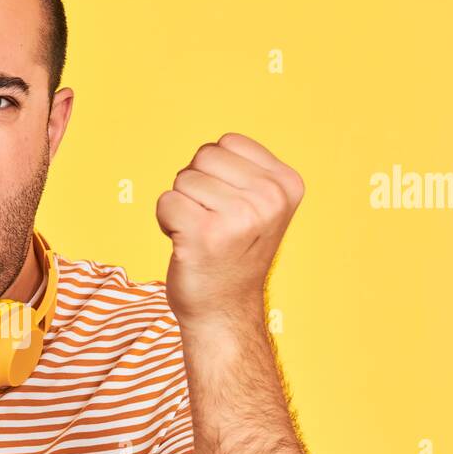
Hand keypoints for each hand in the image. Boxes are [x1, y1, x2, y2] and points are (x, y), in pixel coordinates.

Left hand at [155, 133, 304, 333]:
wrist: (225, 310)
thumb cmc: (234, 252)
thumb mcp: (259, 205)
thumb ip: (244, 170)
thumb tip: (213, 147)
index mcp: (287, 184)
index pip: (228, 142)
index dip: (216, 172)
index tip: (229, 206)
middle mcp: (269, 198)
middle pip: (203, 156)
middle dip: (196, 186)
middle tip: (212, 222)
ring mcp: (239, 217)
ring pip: (183, 178)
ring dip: (182, 205)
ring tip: (201, 234)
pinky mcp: (205, 234)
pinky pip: (165, 202)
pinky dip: (165, 221)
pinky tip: (186, 243)